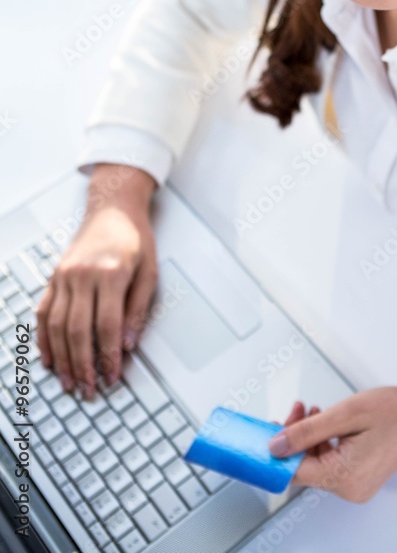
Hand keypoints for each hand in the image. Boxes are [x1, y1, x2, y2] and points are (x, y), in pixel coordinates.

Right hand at [35, 163, 156, 398]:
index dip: (108, 356)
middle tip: (88, 390)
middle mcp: (83, 275)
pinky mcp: (54, 277)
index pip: (107, 326)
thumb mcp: (149, 271)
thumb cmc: (135, 239)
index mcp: (111, 273)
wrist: (112, 209)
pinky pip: (43, 313)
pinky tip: (49, 359)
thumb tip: (128, 346)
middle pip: (78, 330)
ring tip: (69, 382)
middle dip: (82, 365)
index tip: (112, 377)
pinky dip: (44, 339)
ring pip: (56, 326)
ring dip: (62, 359)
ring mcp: (64, 276)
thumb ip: (138, 309)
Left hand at [268, 379, 396, 502]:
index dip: (276, 451)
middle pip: (304, 466)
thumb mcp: (345, 413)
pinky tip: (324, 421)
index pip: (294, 471)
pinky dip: (322, 441)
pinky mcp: (359, 476)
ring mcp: (355, 484)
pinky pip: (329, 461)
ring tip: (311, 410)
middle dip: (294, 437)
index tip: (263, 434)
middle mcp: (349, 487)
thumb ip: (307, 431)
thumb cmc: (396, 411)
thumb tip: (275, 445)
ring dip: (308, 437)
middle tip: (294, 410)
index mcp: (345, 476)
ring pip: (315, 462)